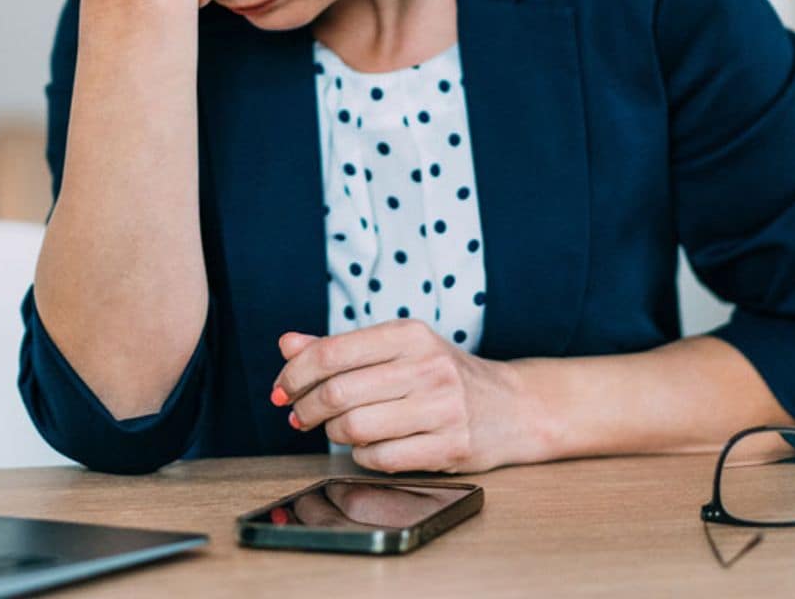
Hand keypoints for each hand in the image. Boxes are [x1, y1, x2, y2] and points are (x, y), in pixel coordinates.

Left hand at [270, 322, 543, 473]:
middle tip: (299, 416)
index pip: (332, 352)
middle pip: (338, 393)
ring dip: (334, 434)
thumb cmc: (444, 376)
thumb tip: (287, 344)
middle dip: (307, 408)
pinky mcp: (450, 447)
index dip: (295, 374)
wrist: (513, 406)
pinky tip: (368, 447)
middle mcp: (427, 367)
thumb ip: (341, 348)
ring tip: (338, 430)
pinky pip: (381, 459)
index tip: (282, 390)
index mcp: (409, 335)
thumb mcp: (398, 349)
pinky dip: (362, 456)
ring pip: (356, 428)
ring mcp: (442, 409)